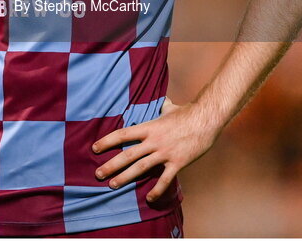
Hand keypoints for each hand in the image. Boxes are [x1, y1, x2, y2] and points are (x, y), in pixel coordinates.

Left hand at [92, 98, 216, 201]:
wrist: (207, 119)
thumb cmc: (188, 112)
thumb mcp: (170, 107)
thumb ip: (162, 107)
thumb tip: (161, 101)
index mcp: (150, 127)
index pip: (123, 134)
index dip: (107, 141)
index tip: (95, 148)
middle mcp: (154, 141)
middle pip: (127, 154)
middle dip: (111, 165)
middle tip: (98, 174)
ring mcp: (165, 153)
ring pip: (141, 168)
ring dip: (125, 177)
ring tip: (112, 185)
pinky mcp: (177, 162)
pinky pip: (165, 179)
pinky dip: (156, 190)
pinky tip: (149, 199)